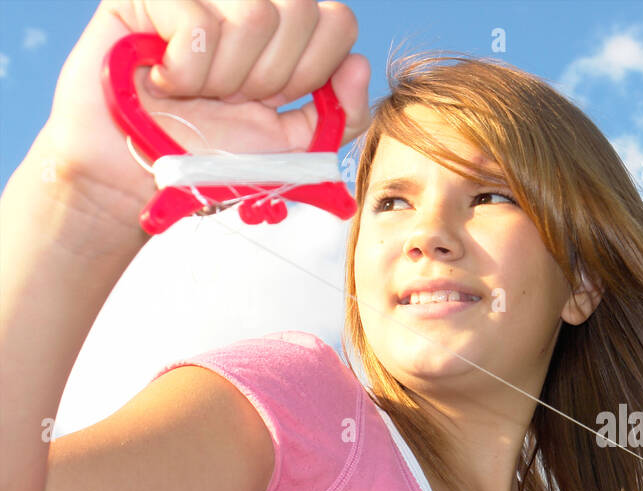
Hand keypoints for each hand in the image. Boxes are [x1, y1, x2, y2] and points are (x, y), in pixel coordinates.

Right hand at [41, 0, 370, 216]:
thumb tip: (359, 65)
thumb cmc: (210, 157)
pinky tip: (163, 81)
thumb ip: (338, 117)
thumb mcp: (291, 148)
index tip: (277, 100)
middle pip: (299, 11)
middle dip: (271, 76)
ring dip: (226, 77)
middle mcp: (244, 3)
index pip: (337, 21)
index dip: (315, 69)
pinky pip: (198, 22)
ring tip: (197, 93)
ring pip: (254, 14)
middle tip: (230, 99)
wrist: (137, 176)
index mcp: (284, 32)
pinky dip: (185, 71)